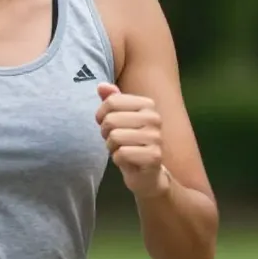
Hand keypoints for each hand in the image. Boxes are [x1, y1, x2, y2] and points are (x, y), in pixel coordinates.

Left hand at [96, 83, 171, 198]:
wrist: (147, 173)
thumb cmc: (130, 143)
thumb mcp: (119, 119)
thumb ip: (111, 100)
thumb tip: (101, 85)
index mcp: (147, 104)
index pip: (111, 101)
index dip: (101, 116)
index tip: (108, 125)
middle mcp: (155, 118)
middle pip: (111, 120)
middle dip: (106, 134)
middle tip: (116, 141)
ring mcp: (156, 137)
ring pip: (115, 137)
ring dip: (112, 147)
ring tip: (122, 150)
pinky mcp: (154, 156)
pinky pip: (121, 154)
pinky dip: (118, 159)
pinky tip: (128, 161)